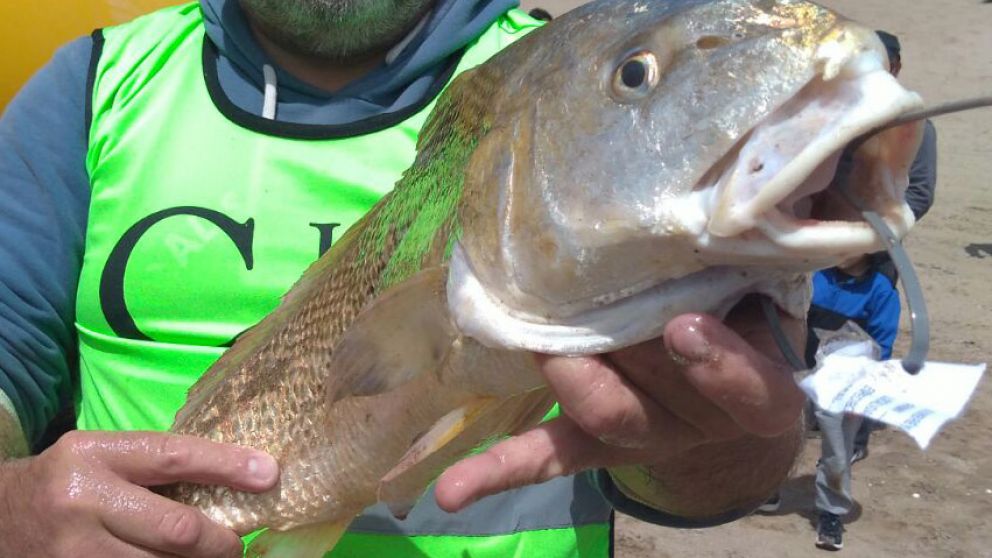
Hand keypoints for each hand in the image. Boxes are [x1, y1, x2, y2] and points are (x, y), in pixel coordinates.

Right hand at [0, 431, 278, 557]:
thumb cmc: (68, 482)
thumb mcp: (103, 457)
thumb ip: (155, 466)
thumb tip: (237, 477)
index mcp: (95, 454)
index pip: (174, 456)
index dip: (227, 465)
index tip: (268, 474)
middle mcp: (82, 499)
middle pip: (176, 528)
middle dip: (220, 541)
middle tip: (236, 544)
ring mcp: (73, 550)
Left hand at [435, 298, 805, 512]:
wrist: (727, 399)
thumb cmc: (746, 325)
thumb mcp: (767, 302)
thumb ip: (750, 268)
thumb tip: (724, 201)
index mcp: (758, 393)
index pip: (756, 393)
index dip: (722, 366)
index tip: (682, 326)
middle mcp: (701, 423)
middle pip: (662, 393)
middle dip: (626, 343)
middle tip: (595, 296)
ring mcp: (644, 437)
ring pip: (606, 415)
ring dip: (571, 375)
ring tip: (544, 338)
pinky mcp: (593, 445)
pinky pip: (549, 457)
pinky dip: (500, 470)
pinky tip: (453, 490)